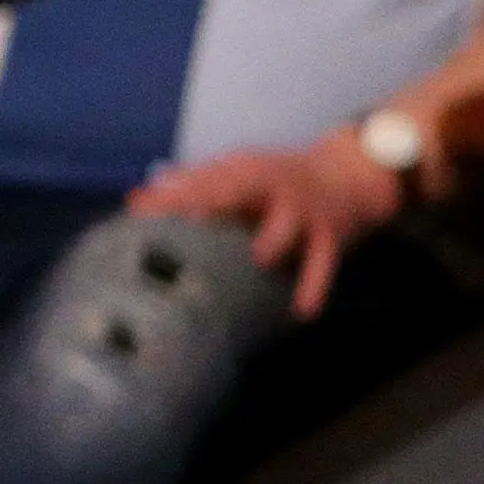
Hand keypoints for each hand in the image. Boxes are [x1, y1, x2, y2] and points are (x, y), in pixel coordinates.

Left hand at [125, 134, 405, 316]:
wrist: (349, 173)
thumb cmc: (274, 181)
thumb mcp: (237, 173)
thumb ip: (188, 187)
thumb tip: (134, 199)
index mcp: (246, 172)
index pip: (204, 180)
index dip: (174, 193)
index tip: (142, 209)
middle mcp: (274, 187)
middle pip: (244, 189)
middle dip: (220, 199)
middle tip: (195, 217)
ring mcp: (304, 211)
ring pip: (289, 224)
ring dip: (274, 238)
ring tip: (261, 257)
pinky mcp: (330, 236)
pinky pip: (324, 263)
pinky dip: (315, 286)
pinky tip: (303, 311)